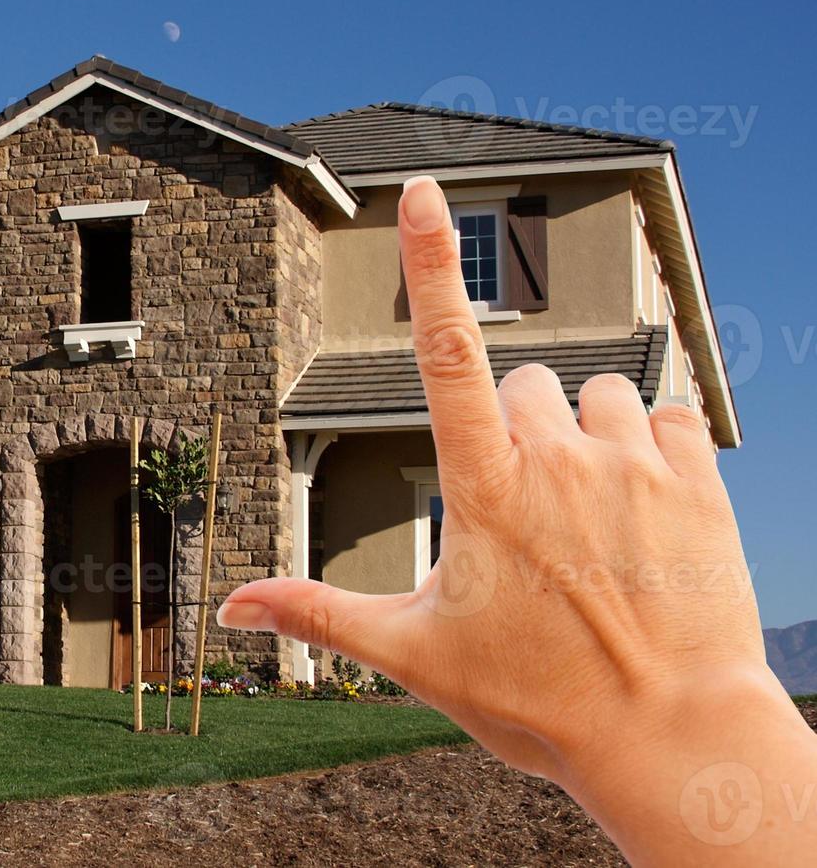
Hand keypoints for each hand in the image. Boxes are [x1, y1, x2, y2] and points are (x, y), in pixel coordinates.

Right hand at [218, 176, 815, 863]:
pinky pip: (669, 413)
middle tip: (524, 515)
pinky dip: (651, 443)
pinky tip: (644, 504)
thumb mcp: (416, 657)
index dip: (428, 263)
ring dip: (584, 433)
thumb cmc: (542, 702)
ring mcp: (634, 465)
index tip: (421, 190)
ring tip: (588, 511)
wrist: (673, 741)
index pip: (443, 352)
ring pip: (597, 392)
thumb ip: (318, 613)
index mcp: (483, 488)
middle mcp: (559, 459)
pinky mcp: (700, 482)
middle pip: (524, 384)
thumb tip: (231, 608)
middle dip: (514, 430)